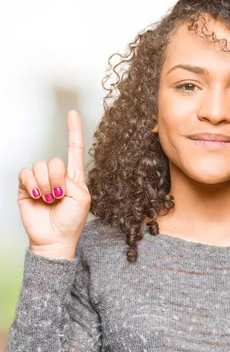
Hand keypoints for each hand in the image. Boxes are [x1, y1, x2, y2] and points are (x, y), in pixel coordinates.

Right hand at [17, 110, 90, 259]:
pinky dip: (33, 184)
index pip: (74, 148)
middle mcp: (57, 175)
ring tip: (49, 199)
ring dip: (46, 184)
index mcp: (74, 176)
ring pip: (40, 166)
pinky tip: (37, 196)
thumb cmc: (71, 221)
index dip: (74, 130)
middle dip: (57, 179)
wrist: (55, 238)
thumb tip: (54, 174)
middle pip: (55, 160)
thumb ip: (71, 180)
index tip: (72, 112)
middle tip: (58, 196)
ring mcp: (40, 180)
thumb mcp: (82, 198)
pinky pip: (26, 173)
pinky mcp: (26, 187)